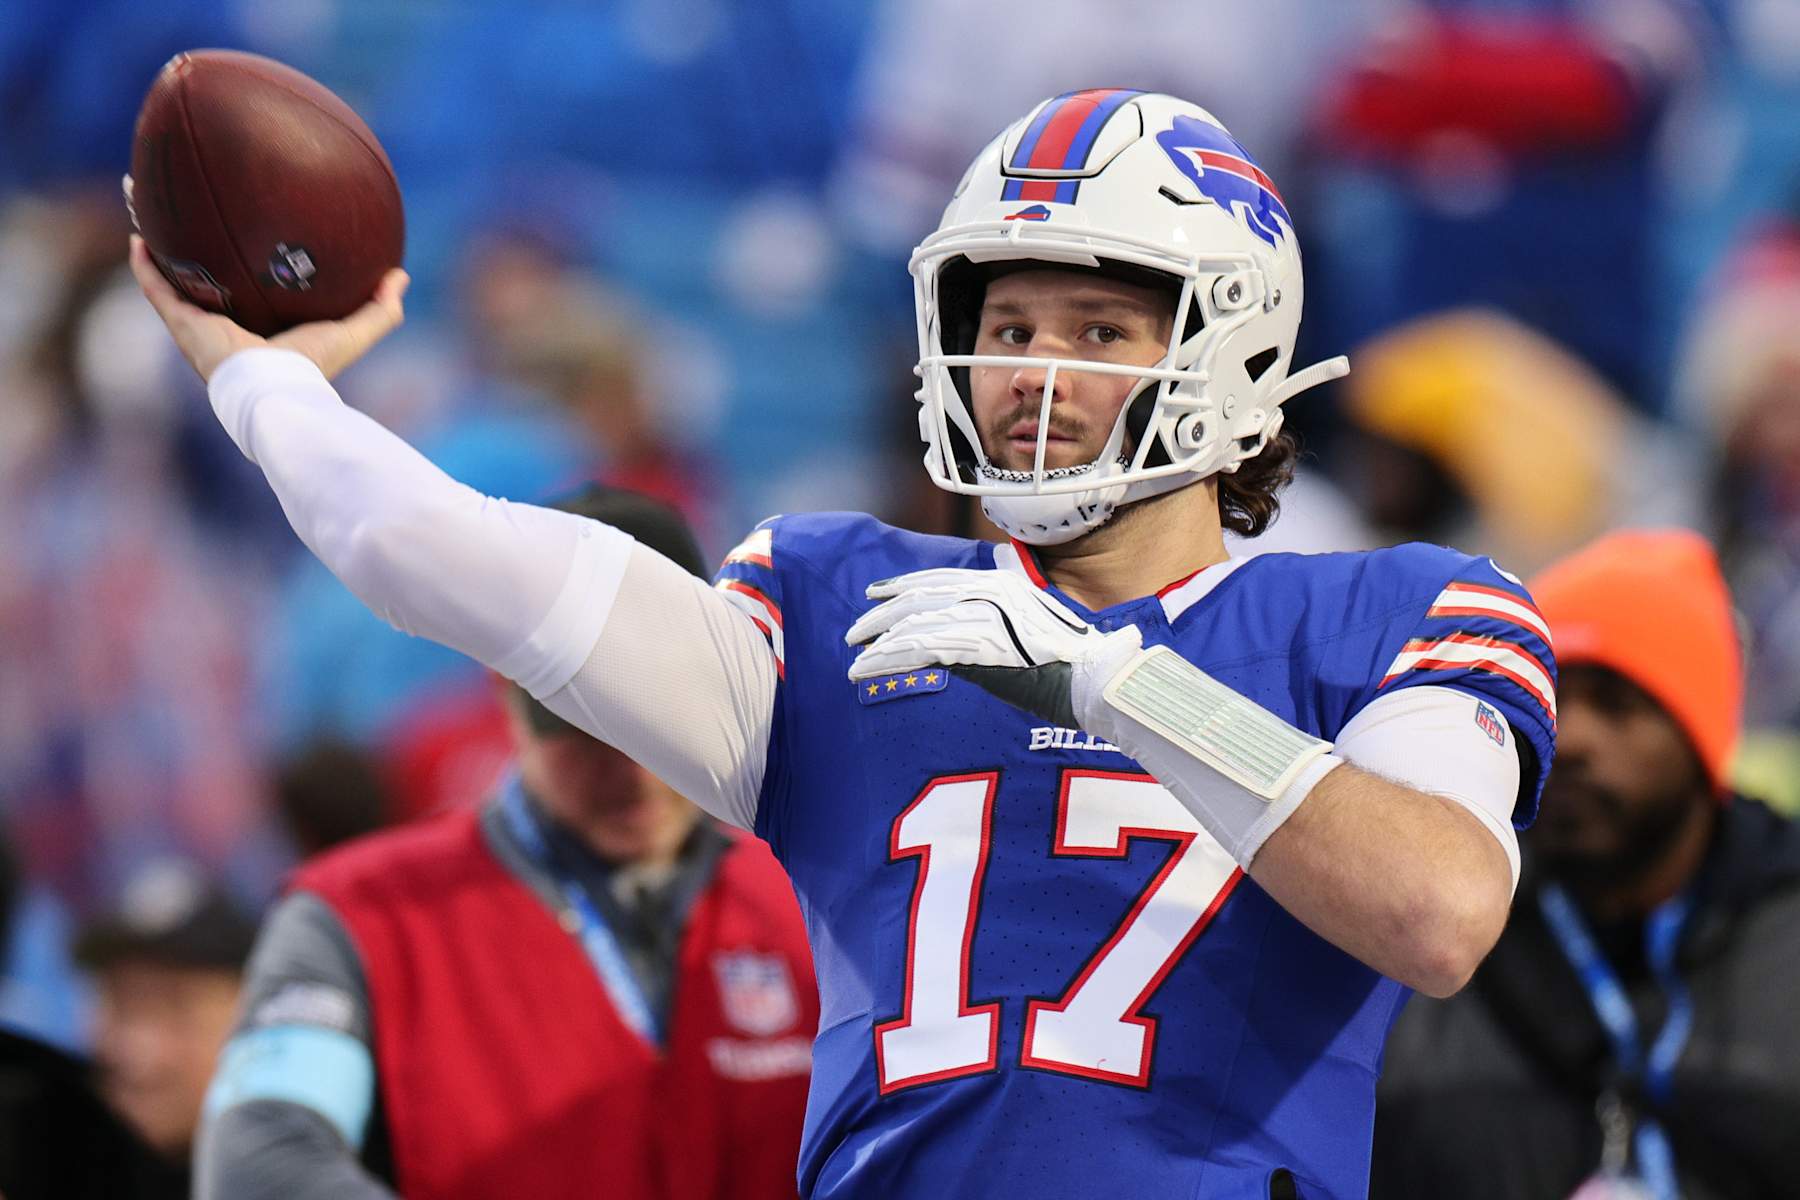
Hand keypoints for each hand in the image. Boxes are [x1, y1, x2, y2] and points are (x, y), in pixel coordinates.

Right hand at [129, 234, 408, 382]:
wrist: (275, 389)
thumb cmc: (314, 366)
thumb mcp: (354, 332)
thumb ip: (381, 308)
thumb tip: (401, 275)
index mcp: (263, 331)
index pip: (252, 296)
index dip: (247, 271)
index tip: (248, 241)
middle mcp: (227, 327)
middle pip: (207, 283)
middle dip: (196, 255)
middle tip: (193, 218)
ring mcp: (200, 327)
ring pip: (172, 281)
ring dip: (160, 250)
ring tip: (151, 214)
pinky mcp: (182, 326)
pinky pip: (157, 289)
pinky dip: (146, 264)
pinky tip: (139, 235)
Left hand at [845, 568, 1142, 726]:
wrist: (1094, 678)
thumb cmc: (1071, 662)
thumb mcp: (1031, 630)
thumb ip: (997, 625)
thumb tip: (960, 638)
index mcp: (1001, 584)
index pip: (941, 579)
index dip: (905, 586)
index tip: (878, 593)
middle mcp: (988, 591)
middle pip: (920, 598)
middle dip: (883, 613)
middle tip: (855, 630)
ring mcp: (982, 615)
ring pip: (914, 624)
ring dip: (879, 642)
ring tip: (855, 657)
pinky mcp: (975, 644)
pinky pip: (919, 650)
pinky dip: (888, 659)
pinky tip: (867, 668)